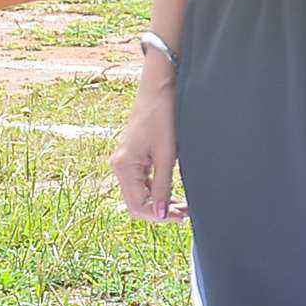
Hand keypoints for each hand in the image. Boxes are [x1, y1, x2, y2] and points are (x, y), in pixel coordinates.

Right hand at [110, 77, 185, 221]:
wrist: (159, 89)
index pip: (137, 206)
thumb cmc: (163, 116)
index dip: (159, 217)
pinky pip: (141, 182)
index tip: (181, 217)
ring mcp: (125, 162)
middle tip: (185, 213)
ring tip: (183, 205)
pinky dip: (156, 190)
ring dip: (159, 202)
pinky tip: (172, 192)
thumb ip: (162, 186)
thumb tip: (160, 215)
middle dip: (159, 211)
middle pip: (136, 203)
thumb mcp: (167, 155)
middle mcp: (119, 166)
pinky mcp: (133, 158)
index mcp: (124, 166)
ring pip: (139, 194)